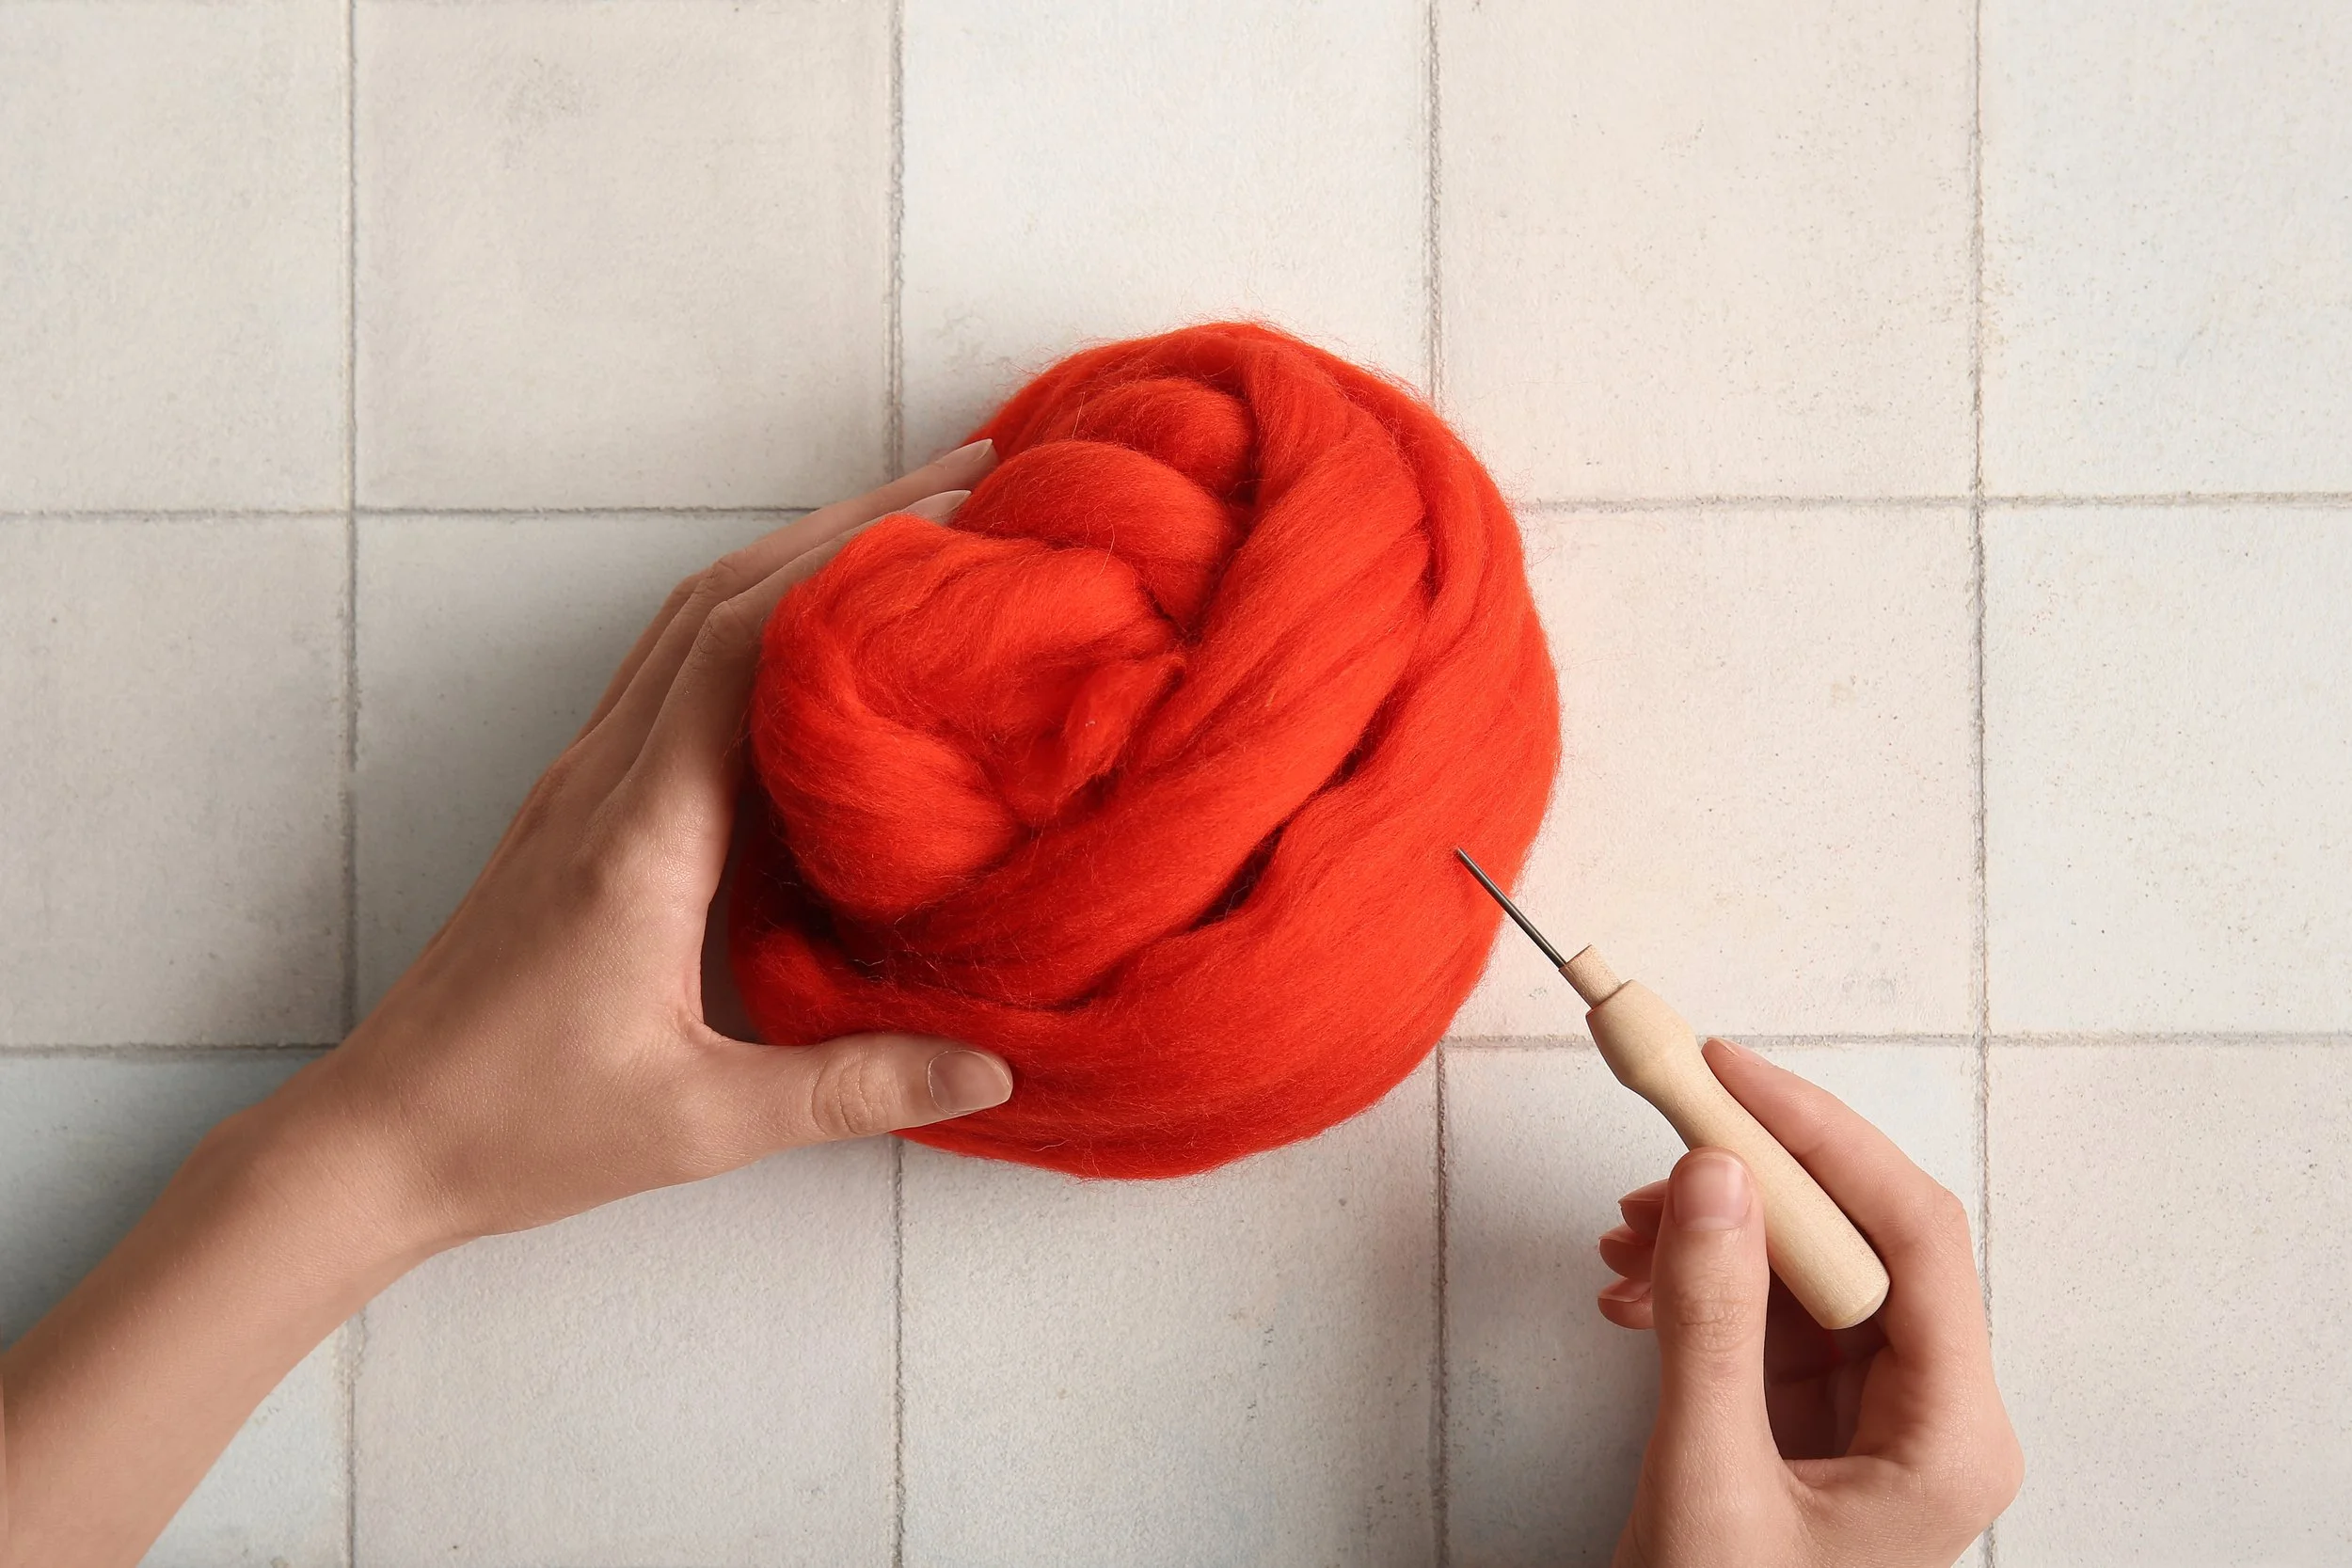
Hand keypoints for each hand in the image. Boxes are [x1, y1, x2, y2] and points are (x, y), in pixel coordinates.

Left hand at [267, 437, 1018, 1251]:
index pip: (741, 645)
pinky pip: (673, 674)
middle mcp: (604, 780)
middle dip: (844, 524)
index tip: (958, 517)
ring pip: (689, 622)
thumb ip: (851, 1087)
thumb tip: (991, 1063)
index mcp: (637, 836)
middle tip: (967, 485)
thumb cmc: (522, 1128)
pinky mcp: (581, 808)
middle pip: (719, 597)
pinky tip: (818, 641)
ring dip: (795, 557)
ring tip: (909, 532)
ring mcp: (584, 783)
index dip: (848, 562)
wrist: (378, 1138)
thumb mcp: (702, 1122)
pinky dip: (754, 621)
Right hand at [1594, 1039, 2022, 1567]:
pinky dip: (1700, 1281)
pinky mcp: (1816, 1423)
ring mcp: (1877, 1419)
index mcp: (1952, 1436)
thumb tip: (1711, 1173)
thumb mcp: (1707, 1481)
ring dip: (1715, 1230)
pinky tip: (1633, 1288)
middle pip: (1863, 1237)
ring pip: (1809, 1266)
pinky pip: (1770, 1311)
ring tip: (1626, 1236)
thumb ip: (1709, 1323)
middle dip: (1755, 1178)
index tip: (1728, 1074)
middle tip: (1664, 1125)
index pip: (1914, 1232)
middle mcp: (1934, 1415)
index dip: (1821, 1134)